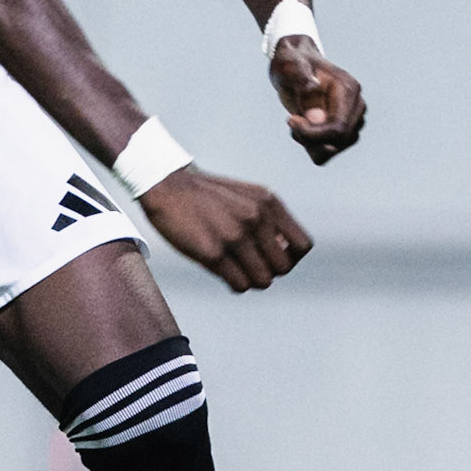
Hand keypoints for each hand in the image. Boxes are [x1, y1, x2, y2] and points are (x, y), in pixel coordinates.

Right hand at [139, 165, 312, 293]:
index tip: (270, 255)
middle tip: (249, 265)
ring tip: (235, 269)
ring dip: (250, 280)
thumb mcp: (247, 197)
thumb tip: (282, 257)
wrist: (167, 185)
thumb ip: (268, 220)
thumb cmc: (206, 195)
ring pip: (263, 281)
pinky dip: (234, 284)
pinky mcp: (213, 253)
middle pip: (283, 268)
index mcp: (268, 203)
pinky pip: (239, 285)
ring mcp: (235, 236)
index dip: (289, 257)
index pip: (303, 246)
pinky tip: (223, 272)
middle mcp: (256, 218)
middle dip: (268, 271)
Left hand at [270, 37, 365, 165]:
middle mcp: (356, 105)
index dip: (312, 133)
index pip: (338, 129)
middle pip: (339, 141)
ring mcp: (353, 117)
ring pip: (335, 148)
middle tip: (292, 119)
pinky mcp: (345, 126)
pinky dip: (313, 144)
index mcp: (348, 89)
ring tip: (296, 120)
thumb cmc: (292, 62)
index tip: (290, 120)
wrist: (295, 62)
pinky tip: (302, 127)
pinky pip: (331, 148)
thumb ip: (304, 86)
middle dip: (310, 137)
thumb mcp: (291, 68)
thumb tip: (316, 117)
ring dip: (310, 141)